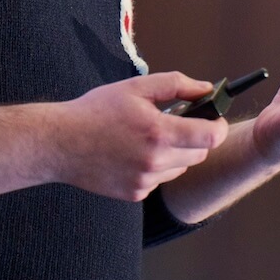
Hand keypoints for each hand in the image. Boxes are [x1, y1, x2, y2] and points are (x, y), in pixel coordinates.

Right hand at [47, 73, 230, 201]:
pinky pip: (159, 179)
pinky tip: (133, 153)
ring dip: (176, 153)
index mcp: (158, 132)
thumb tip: (206, 89)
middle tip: (178, 122)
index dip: (218, 126)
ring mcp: (145, 181)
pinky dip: (156, 167)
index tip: (214, 118)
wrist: (60, 143)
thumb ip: (176, 85)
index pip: (210, 137)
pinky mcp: (135, 194)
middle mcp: (155, 162)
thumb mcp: (136, 87)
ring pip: (180, 168)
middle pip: (199, 154)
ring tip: (150, 137)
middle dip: (196, 137)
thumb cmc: (96, 110)